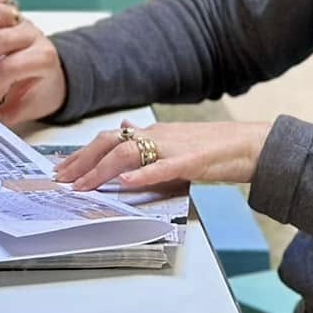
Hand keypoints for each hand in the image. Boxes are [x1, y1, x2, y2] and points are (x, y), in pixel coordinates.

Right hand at [0, 0, 66, 126]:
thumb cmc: (41, 91)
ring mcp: (23, 23)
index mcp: (43, 59)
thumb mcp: (26, 109)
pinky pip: (0, 0)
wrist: (56, 78)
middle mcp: (34, 37)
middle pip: (0, 40)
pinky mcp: (14, 15)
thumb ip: (3, 113)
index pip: (10, 68)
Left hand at [54, 119, 274, 192]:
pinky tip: (125, 182)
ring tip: (83, 185)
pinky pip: (163, 167)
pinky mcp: (193, 161)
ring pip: (129, 152)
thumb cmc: (216, 148)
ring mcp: (174, 147)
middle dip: (81, 161)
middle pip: (109, 142)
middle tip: (61, 180)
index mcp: (153, 133)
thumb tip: (124, 127)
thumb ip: (147, 137)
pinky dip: (142, 174)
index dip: (83, 153)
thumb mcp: (176, 139)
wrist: (252, 145)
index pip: (109, 139)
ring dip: (102, 170)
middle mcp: (158, 135)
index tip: (62, 169)